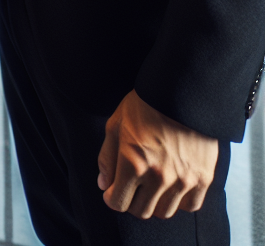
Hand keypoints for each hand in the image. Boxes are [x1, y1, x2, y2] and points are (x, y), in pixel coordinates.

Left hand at [98, 90, 218, 219]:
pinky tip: (171, 185)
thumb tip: (104, 185)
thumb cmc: (143, 106)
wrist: (180, 94)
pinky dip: (178, 201)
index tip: (112, 190)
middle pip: (141, 211)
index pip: (118, 203)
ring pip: (164, 211)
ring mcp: (183, 180)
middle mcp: (159, 177)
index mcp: (133, 163)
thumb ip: (107, 158)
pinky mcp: (203, 179)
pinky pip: (188, 206)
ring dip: (154, 202)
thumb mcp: (115, 125)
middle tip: (131, 186)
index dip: (112, 197)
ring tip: (150, 184)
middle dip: (131, 200)